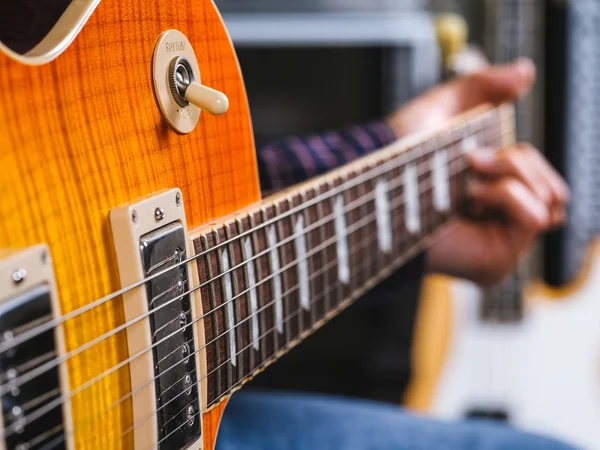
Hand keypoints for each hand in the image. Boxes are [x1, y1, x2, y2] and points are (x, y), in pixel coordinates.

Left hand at [386, 58, 569, 285]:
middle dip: (517, 162)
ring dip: (510, 174)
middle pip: (555, 191)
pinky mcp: (496, 262)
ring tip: (467, 183)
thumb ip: (486, 84)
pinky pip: (535, 217)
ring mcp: (498, 246)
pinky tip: (470, 199)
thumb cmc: (398, 151)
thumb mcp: (447, 105)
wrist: (376, 181)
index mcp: (493, 198)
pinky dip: (505, 194)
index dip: (520, 159)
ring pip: (550, 200)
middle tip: (470, 162)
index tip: (472, 155)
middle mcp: (497, 225)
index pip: (544, 183)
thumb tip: (527, 71)